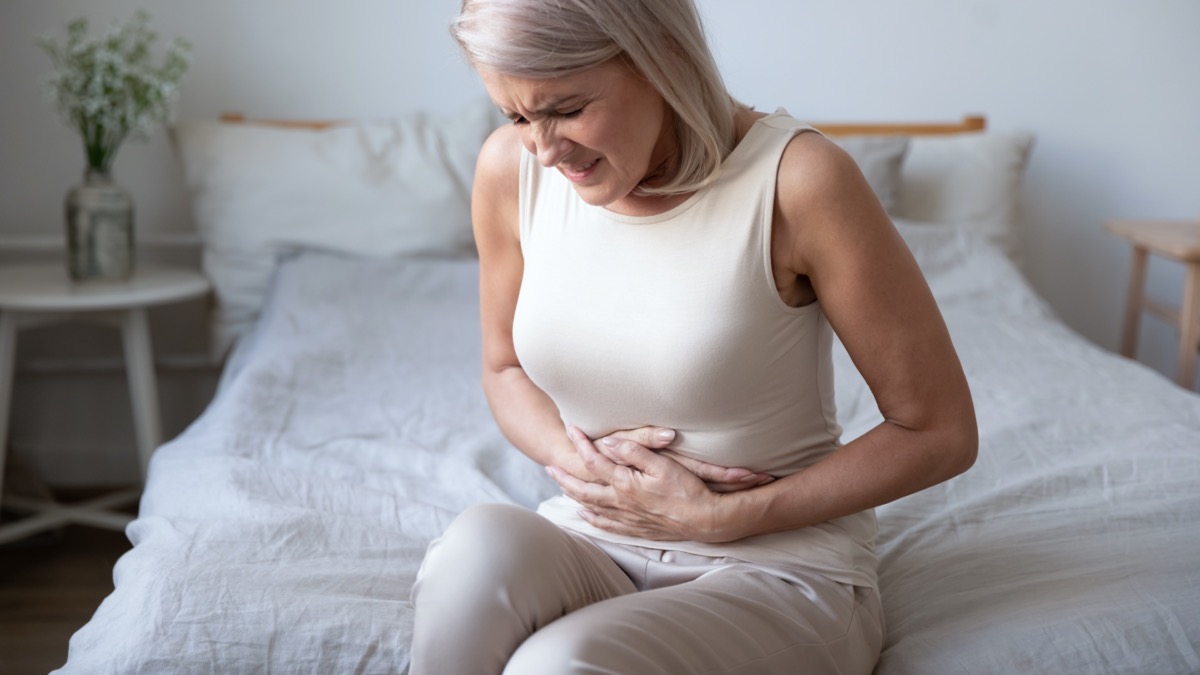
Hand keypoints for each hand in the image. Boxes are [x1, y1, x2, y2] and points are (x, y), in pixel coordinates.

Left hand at [546, 426, 740, 541]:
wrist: (704, 520)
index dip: (581, 444)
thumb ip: (633, 452)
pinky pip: (606, 525)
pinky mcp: (636, 530)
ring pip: (591, 507)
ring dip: (574, 496)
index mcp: (624, 484)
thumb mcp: (662, 464)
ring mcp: (627, 519)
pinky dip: (592, 520)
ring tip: (561, 487)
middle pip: (583, 490)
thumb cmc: (687, 490)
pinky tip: (586, 516)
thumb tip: (608, 443)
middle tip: (550, 467)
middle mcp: (620, 503)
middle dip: (565, 477)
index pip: (595, 461)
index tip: (571, 430)